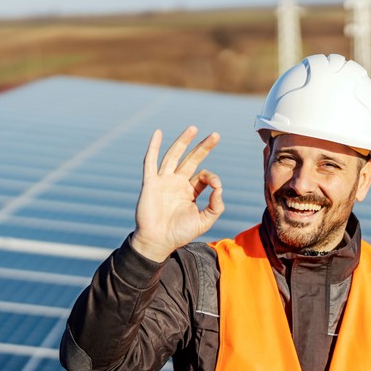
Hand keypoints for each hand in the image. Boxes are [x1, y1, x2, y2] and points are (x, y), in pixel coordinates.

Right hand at [131, 126, 224, 261]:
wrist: (158, 242)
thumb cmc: (179, 233)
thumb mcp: (204, 221)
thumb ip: (216, 206)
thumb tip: (219, 187)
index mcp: (189, 191)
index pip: (202, 176)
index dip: (211, 178)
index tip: (215, 185)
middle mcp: (176, 183)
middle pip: (191, 159)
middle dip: (203, 147)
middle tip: (216, 135)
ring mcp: (163, 181)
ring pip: (173, 156)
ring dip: (183, 141)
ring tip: (194, 128)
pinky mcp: (150, 183)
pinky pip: (150, 162)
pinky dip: (153, 147)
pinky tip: (157, 133)